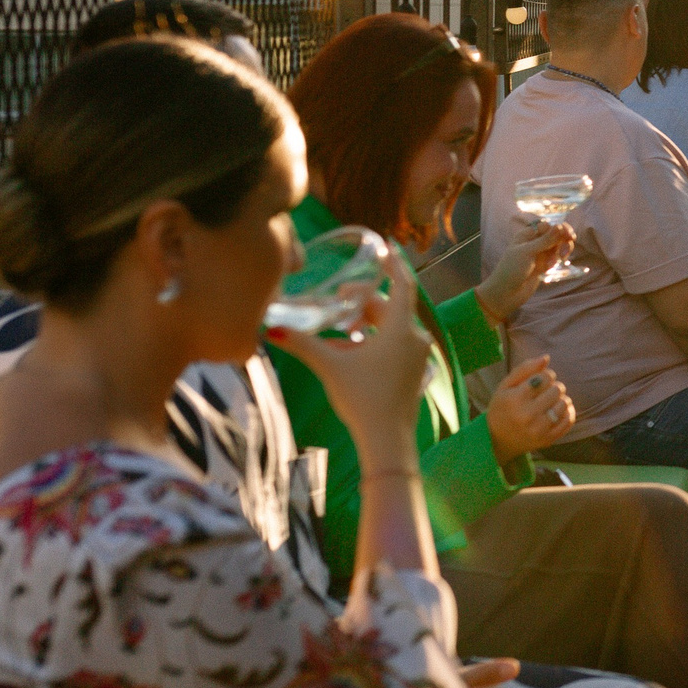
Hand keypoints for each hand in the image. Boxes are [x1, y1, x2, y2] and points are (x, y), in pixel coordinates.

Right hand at [270, 241, 433, 446]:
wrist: (387, 440)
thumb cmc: (363, 399)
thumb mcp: (330, 366)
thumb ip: (302, 344)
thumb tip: (270, 328)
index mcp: (401, 329)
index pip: (403, 284)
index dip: (394, 264)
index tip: (386, 246)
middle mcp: (415, 338)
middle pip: (391, 308)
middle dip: (366, 299)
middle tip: (340, 295)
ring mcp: (418, 357)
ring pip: (392, 328)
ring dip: (369, 321)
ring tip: (342, 325)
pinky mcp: (414, 373)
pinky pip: (396, 345)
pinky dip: (376, 339)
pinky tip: (352, 350)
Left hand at [475, 218, 573, 323]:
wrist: (506, 293)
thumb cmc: (512, 269)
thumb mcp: (527, 252)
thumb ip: (545, 240)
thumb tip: (560, 226)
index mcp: (527, 235)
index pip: (548, 226)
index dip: (559, 228)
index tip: (568, 234)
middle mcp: (534, 242)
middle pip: (555, 235)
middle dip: (563, 239)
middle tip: (567, 246)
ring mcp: (539, 254)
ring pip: (558, 246)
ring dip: (562, 250)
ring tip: (560, 258)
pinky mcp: (544, 266)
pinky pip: (556, 258)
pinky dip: (557, 260)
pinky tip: (550, 267)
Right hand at [485, 356, 575, 462]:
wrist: (497, 439)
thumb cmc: (502, 407)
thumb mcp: (506, 385)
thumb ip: (525, 368)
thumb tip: (546, 357)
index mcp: (515, 399)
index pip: (545, 377)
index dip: (546, 375)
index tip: (539, 380)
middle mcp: (527, 415)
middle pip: (557, 390)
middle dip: (553, 386)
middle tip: (545, 392)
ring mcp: (538, 430)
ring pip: (564, 404)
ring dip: (561, 399)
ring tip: (550, 401)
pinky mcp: (547, 440)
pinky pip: (569, 420)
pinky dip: (568, 411)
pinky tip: (558, 410)